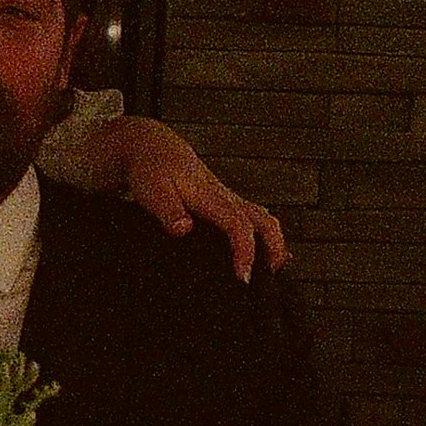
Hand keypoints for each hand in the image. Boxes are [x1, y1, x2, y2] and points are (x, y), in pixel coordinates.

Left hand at [104, 116, 287, 281]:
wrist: (152, 147)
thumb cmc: (152, 169)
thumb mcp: (153, 192)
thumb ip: (169, 212)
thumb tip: (184, 228)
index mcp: (210, 197)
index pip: (238, 225)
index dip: (245, 251)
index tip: (243, 275)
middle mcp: (225, 197)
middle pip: (264, 221)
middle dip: (274, 249)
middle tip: (267, 278)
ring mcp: (228, 199)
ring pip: (262, 219)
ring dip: (273, 243)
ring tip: (269, 271)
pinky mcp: (224, 202)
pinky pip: (253, 218)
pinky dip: (263, 235)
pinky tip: (263, 253)